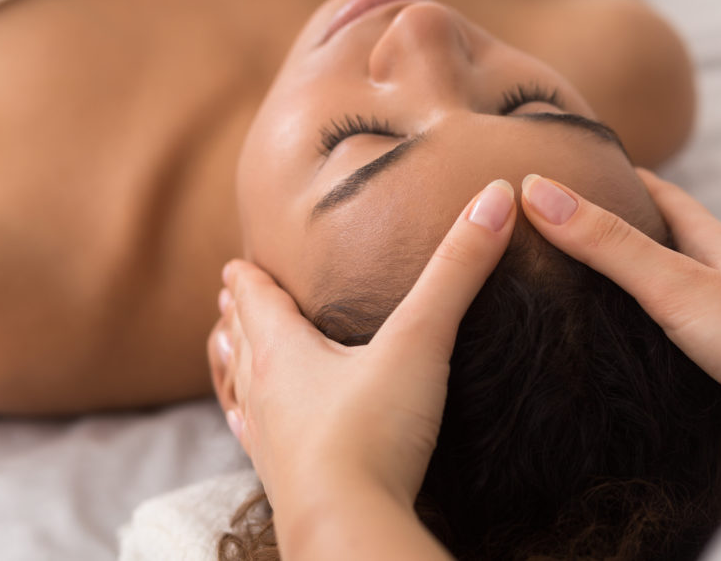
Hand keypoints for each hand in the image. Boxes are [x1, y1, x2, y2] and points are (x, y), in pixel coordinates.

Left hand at [207, 180, 514, 525]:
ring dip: (236, 364)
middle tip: (228, 294)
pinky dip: (251, 420)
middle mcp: (266, 391)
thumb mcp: (419, 340)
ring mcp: (269, 439)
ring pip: (243, 389)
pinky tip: (248, 425)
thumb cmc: (373, 431)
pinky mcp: (285, 479)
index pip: (257, 300)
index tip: (236, 262)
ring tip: (224, 348)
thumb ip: (456, 271)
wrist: (349, 524)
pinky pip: (257, 439)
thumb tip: (496, 197)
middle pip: (243, 341)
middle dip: (239, 315)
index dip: (249, 278)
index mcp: (285, 350)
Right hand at [520, 170, 720, 452]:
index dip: (616, 176)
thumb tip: (538, 192)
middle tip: (554, 232)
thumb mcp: (677, 285)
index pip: (659, 194)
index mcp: (714, 243)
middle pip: (660, 243)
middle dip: (612, 234)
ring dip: (624, 291)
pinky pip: (671, 343)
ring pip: (664, 296)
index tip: (572, 166)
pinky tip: (613, 353)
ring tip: (568, 291)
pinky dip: (640, 340)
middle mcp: (720, 276)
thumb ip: (610, 245)